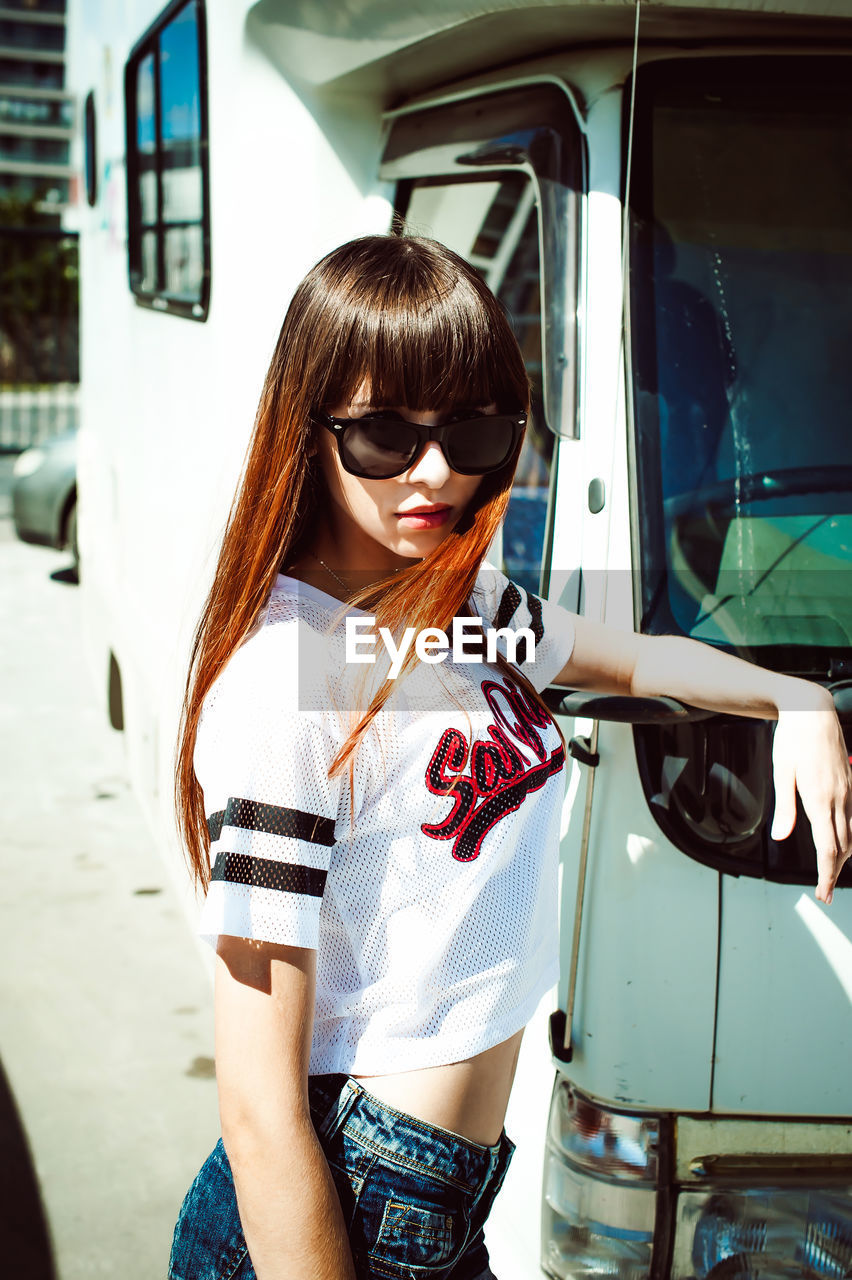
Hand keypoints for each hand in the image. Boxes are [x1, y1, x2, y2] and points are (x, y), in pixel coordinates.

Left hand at [770, 704, 851, 904]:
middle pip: (842, 846)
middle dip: (833, 872)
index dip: (826, 873)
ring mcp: (847, 790)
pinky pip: (851, 818)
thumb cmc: (793, 739)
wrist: (813, 711)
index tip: (821, 892)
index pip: (828, 847)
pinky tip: (839, 844)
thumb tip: (780, 837)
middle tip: (824, 894)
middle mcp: (838, 797)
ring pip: (850, 833)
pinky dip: (846, 837)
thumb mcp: (781, 772)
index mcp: (820, 798)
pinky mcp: (848, 783)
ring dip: (842, 857)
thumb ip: (784, 808)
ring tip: (830, 874)